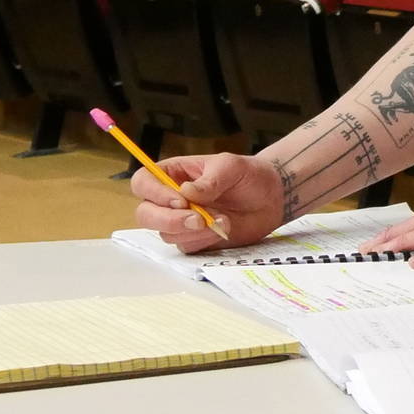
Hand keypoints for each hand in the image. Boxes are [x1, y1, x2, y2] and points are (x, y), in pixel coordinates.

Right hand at [128, 153, 285, 252]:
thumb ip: (209, 180)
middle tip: (197, 218)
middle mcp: (169, 199)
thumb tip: (186, 193)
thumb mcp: (231, 167)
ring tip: (222, 218)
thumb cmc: (248, 175)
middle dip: (168, 220)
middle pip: (145, 214)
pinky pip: (187, 246)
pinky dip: (204, 240)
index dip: (154, 194)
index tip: (179, 200)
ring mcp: (180, 221)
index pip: (143, 183)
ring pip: (166, 234)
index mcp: (171, 174)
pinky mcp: (194, 239)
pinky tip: (224, 228)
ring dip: (193, 230)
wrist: (271, 197)